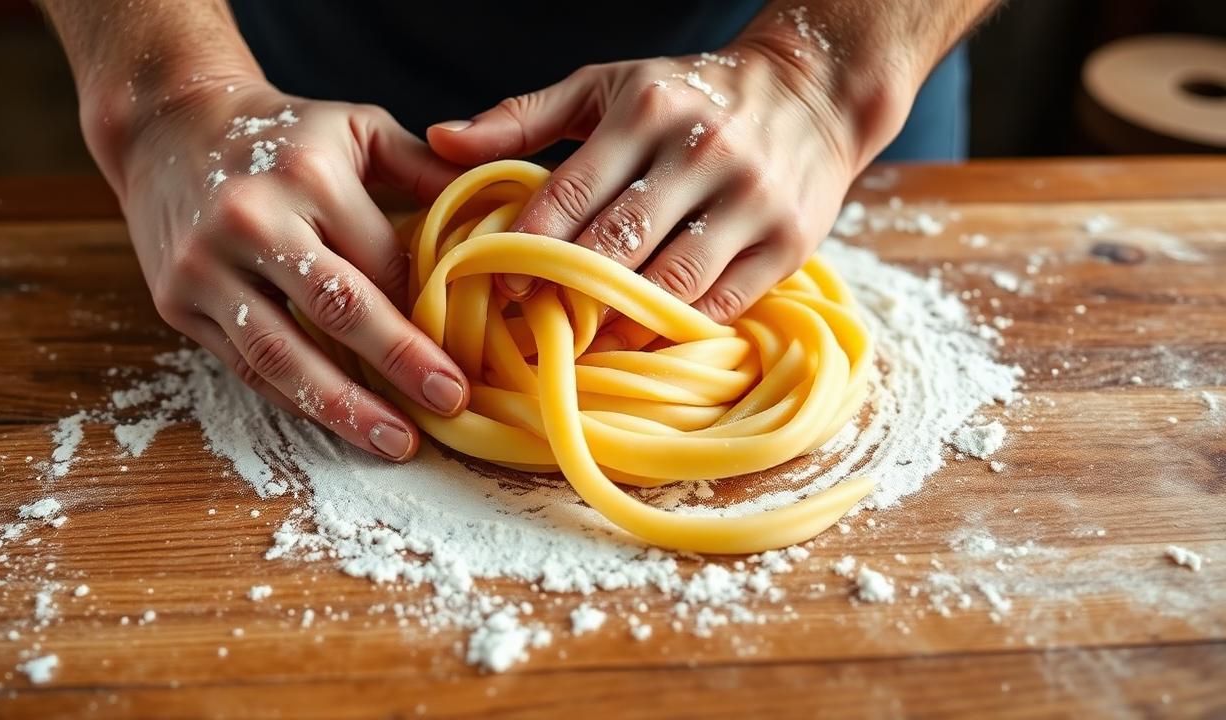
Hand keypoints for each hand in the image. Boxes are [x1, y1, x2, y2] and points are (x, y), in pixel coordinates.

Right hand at [108, 81, 469, 460]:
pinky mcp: (176, 302)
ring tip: (395, 441)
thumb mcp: (359, 128)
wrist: (166, 123)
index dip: (428, 313)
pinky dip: (295, 398)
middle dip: (399, 363)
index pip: (383, 261)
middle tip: (450, 403)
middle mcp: (252, 220)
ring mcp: (205, 266)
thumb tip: (497, 220)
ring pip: (282, 353)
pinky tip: (338, 422)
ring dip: (343, 407)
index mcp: (309, 176)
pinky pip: (245, 364)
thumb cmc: (282, 133)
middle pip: (338, 308)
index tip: (470, 354)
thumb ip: (426, 171)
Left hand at [427, 43, 886, 343]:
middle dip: (566, 293)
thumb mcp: (605, 86)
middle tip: (533, 326)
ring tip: (583, 340)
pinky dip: (676, 327)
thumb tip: (439, 141)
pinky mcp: (788, 242)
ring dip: (618, 322)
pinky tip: (642, 335)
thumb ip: (522, 117)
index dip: (528, 249)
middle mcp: (702, 152)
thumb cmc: (689, 94)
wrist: (812, 92)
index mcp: (647, 110)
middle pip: (616, 246)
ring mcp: (751, 200)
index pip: (570, 195)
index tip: (499, 286)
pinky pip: (720, 303)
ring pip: (669, 282)